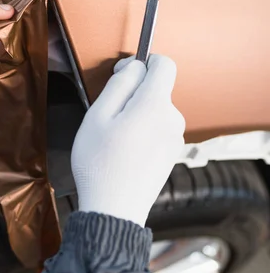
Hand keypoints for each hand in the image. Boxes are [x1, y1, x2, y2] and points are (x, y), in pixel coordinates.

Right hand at [71, 54, 184, 225]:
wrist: (113, 210)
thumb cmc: (100, 164)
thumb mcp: (97, 115)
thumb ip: (119, 84)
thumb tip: (135, 67)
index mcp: (155, 106)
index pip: (165, 65)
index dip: (143, 61)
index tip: (124, 73)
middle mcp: (173, 120)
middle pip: (157, 89)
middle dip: (133, 93)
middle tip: (108, 115)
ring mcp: (175, 139)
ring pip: (155, 110)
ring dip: (136, 114)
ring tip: (114, 137)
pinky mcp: (171, 154)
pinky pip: (157, 129)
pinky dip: (142, 131)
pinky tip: (124, 150)